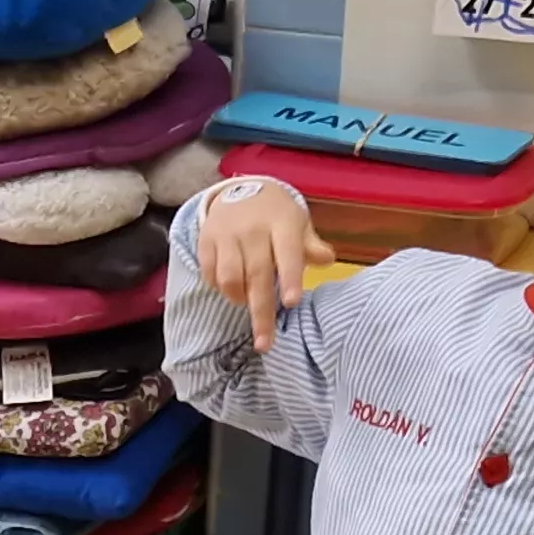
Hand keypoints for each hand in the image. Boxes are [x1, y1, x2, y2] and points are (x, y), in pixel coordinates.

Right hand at [197, 181, 333, 353]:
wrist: (240, 190)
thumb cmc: (276, 217)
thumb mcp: (298, 225)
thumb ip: (311, 245)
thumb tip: (327, 259)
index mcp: (281, 223)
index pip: (287, 253)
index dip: (289, 278)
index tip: (291, 303)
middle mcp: (253, 229)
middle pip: (257, 275)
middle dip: (261, 313)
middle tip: (264, 344)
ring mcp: (227, 235)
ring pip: (229, 277)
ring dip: (238, 299)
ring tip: (246, 303)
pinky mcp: (206, 241)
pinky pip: (210, 274)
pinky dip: (219, 288)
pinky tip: (231, 290)